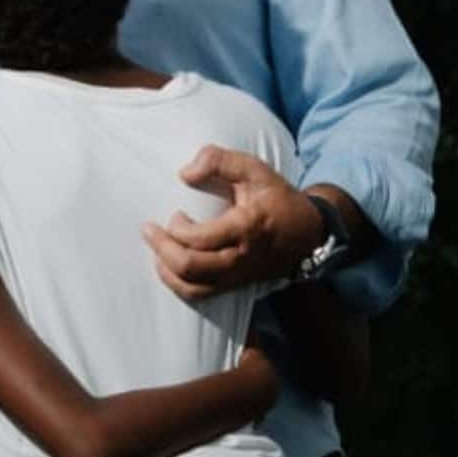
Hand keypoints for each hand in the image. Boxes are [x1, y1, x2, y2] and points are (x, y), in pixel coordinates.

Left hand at [141, 145, 322, 301]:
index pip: (202, 239)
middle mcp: (241, 258)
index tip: (175, 214)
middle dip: (162, 249)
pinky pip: (200, 295)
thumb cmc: (278, 199)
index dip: (178, 229)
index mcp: (247, 228)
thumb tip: (184, 173)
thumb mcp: (255, 170)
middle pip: (191, 267)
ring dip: (166, 270)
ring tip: (155, 249)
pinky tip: (168, 266)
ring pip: (192, 287)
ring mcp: (238, 275)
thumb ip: (220, 161)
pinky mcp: (235, 284)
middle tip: (149, 230)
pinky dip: (178, 284)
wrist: (308, 233)